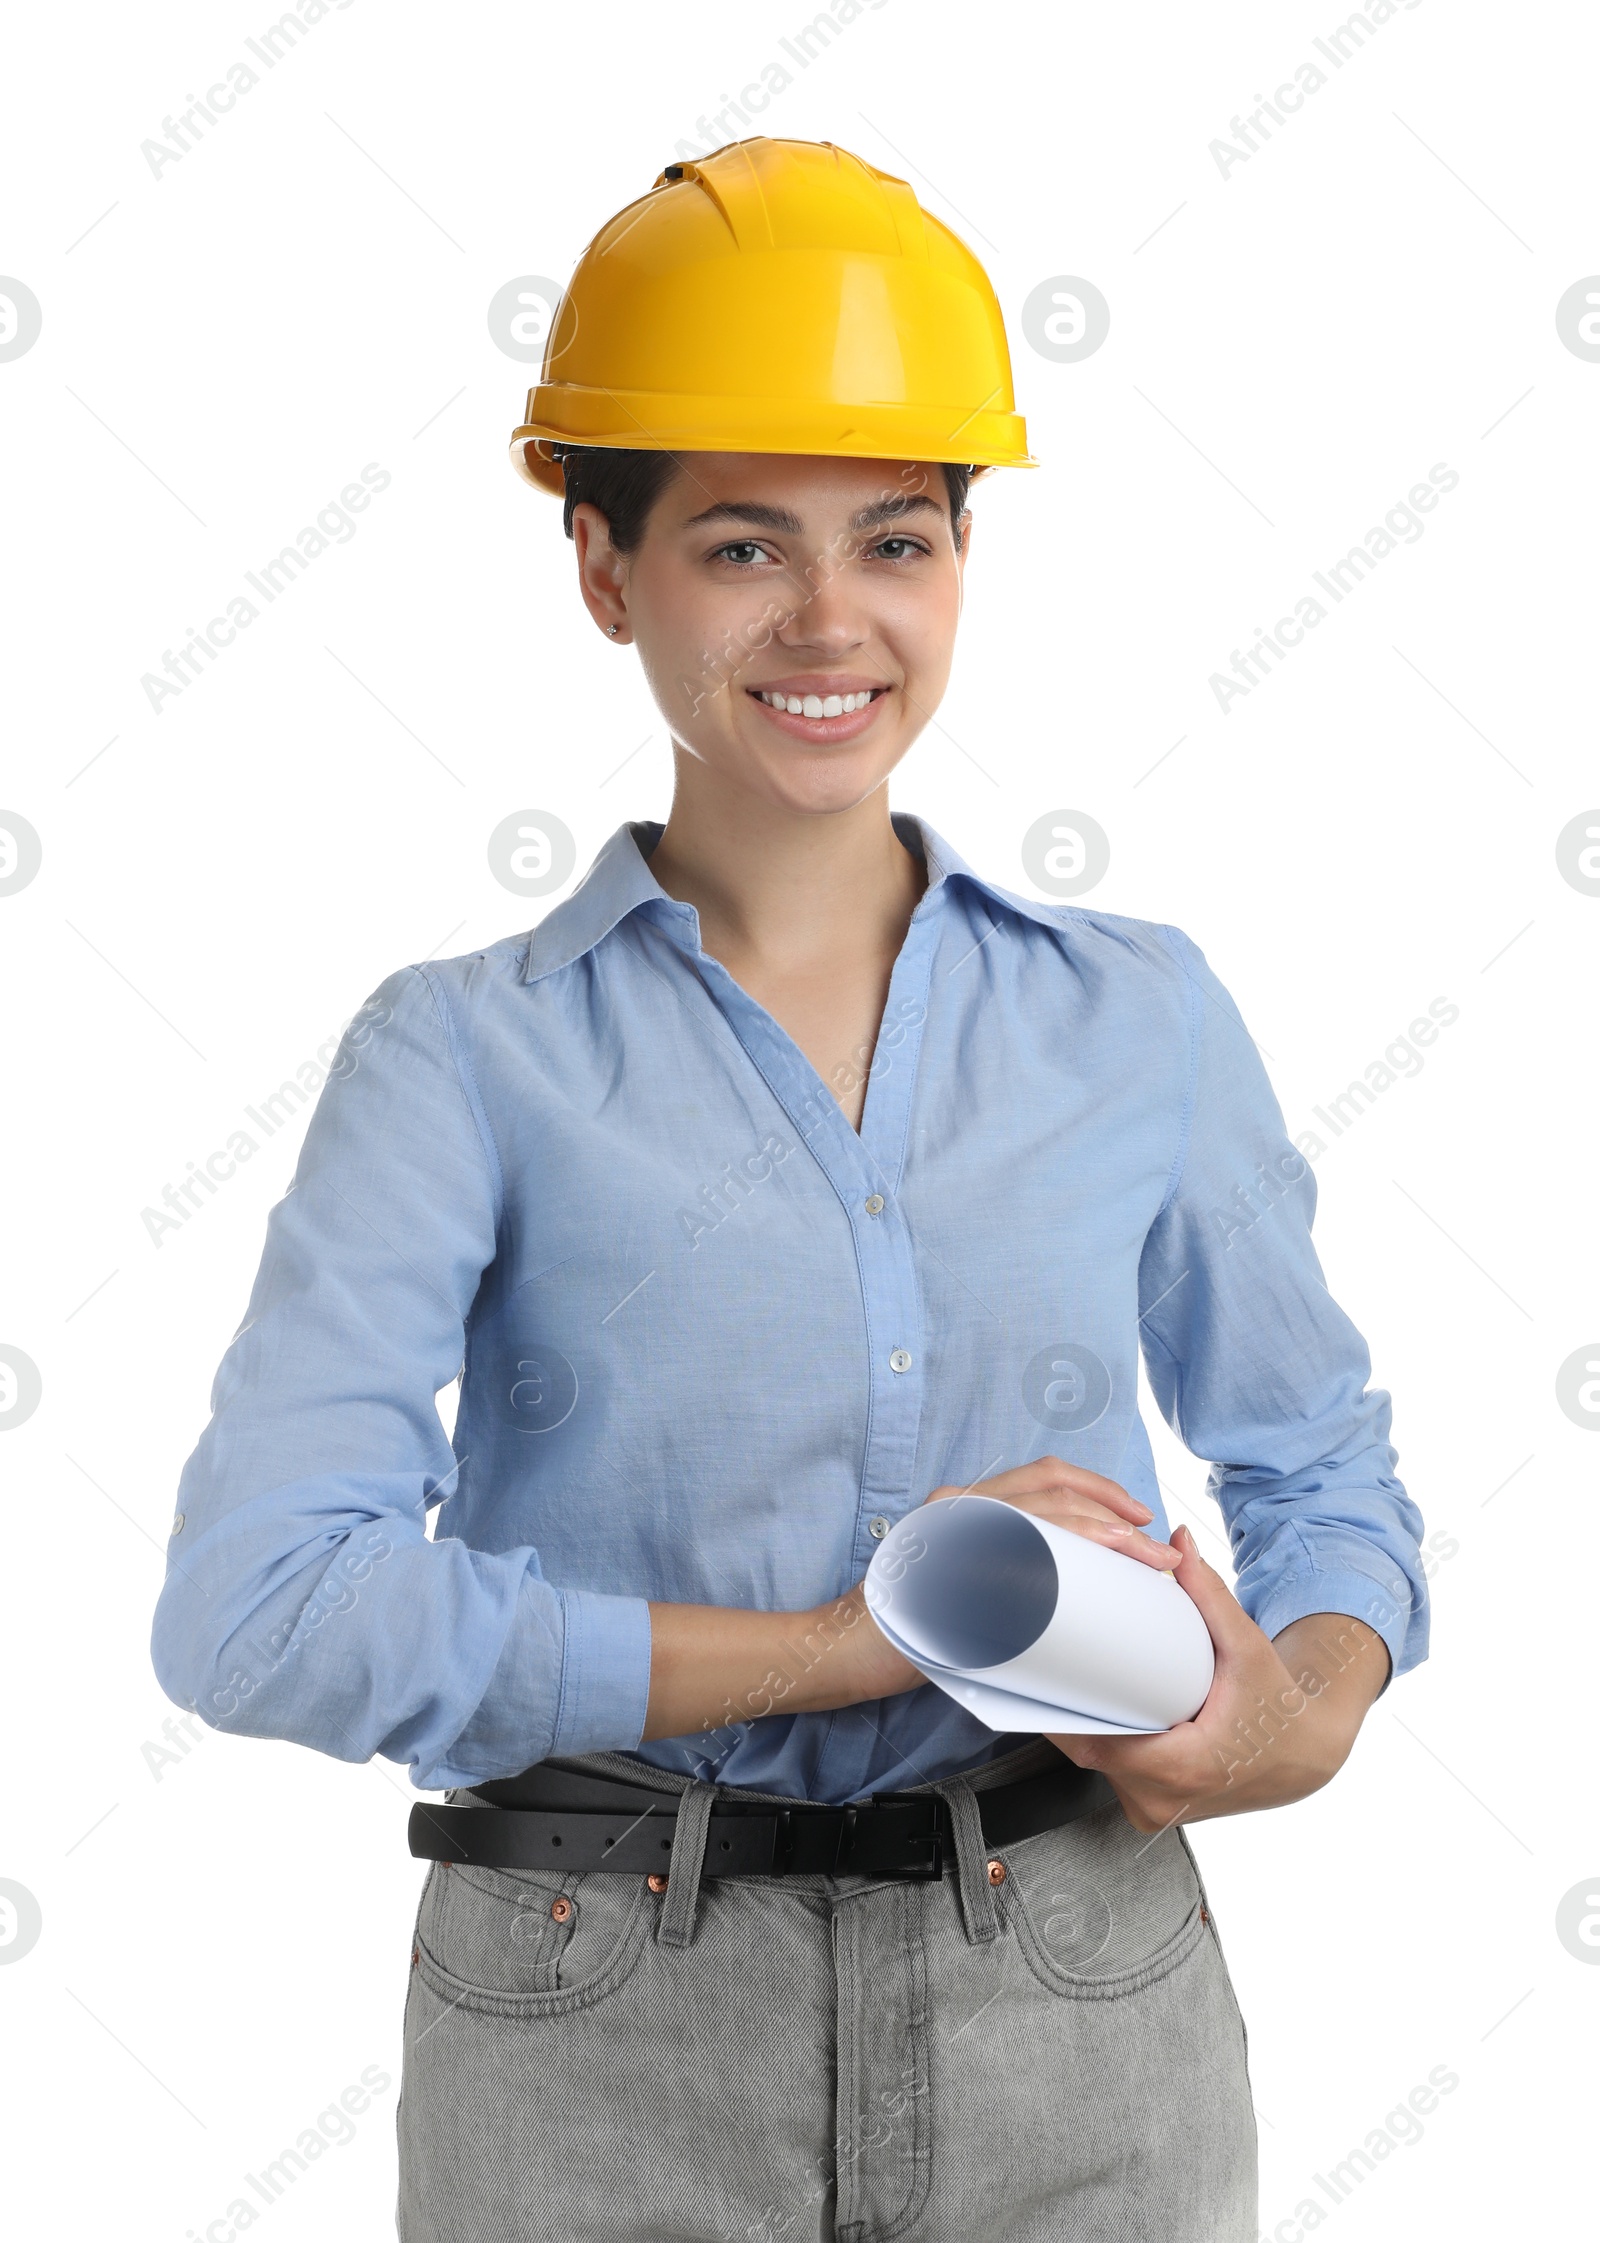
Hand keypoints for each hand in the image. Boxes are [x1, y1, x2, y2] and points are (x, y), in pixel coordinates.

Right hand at [832, 1455, 1180, 1703]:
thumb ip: (1001, 1563)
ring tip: (1144, 1562)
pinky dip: (1064, 1567)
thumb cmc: (907, 1621)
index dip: (1101, 1491)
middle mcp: (961, 1506)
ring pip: (1046, 1518)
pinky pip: (1019, 1562)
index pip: (1046, 1476)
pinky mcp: (951, 1571)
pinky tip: (1094, 1584)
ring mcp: (954, 1534)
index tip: (1139, 1518)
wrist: (846, 1649)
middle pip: (1055, 1490)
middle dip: (1118, 1514)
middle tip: (1156, 1547)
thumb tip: (1067, 1574)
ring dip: (1106, 1537)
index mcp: (967, 1502)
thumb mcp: (959, 1577)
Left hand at [1047, 1525, 1390, 1829]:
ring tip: (1072, 1680)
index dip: (1069, 1709)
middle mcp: (1165, 1800)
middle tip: (1056, 1661)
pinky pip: (1110, 1777)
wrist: (1304, 1755)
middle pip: (1090, 1753)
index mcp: (1185, 1769)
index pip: (1101, 1744)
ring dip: (1084, 1728)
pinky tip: (1094, 1713)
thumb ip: (1210, 1595)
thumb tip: (1180, 1540)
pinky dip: (1103, 1746)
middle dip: (1071, 1707)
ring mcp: (1156, 1811)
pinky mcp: (1153, 1810)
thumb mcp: (1248, 1648)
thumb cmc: (1277, 1706)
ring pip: (1097, 1768)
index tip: (1052, 1671)